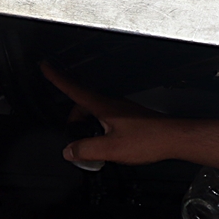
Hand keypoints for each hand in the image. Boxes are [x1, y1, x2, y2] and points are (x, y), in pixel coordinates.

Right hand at [41, 64, 180, 167]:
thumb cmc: (149, 139)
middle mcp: (112, 105)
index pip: (74, 88)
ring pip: (95, 113)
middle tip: (72, 137)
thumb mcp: (111, 149)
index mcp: (104, 107)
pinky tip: (106, 145)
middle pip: (82, 105)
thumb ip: (86, 150)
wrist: (173, 139)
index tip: (46, 67)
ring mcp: (121, 110)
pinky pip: (106, 120)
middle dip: (73, 119)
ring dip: (87, 127)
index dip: (57, 78)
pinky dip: (99, 130)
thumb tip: (69, 151)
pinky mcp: (129, 118)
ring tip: (90, 146)